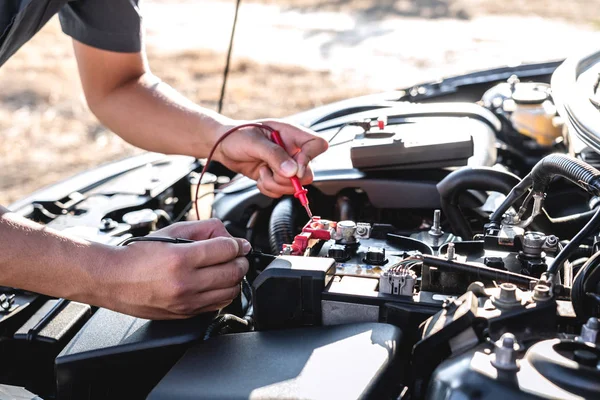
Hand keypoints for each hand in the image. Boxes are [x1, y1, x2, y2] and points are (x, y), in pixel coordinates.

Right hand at [100, 219, 250, 319]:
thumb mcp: (172, 232)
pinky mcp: (185, 314)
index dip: (238, 244)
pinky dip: (223, 293)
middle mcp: (185, 282)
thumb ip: (205, 229)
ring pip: (230, 292)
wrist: (114, 279)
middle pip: (233, 272)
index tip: (239, 244)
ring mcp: (186, 302)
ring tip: (228, 269)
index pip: (227, 250)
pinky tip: (217, 284)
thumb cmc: (140, 254)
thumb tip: (232, 237)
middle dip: (241, 261)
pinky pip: (217, 305)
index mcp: (181, 257)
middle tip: (238, 256)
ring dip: (235, 279)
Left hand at [213, 119, 327, 197]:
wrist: (223, 146)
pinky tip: (259, 176)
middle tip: (270, 171)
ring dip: (274, 184)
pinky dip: (268, 188)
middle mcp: (292, 151)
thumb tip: (292, 172)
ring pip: (294, 186)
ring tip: (261, 171)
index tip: (294, 168)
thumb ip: (274, 155)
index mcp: (291, 134)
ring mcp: (285, 166)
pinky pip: (281, 191)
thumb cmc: (237, 135)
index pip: (317, 144)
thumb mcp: (254, 142)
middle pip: (307, 173)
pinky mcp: (276, 177)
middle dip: (287, 179)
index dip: (309, 159)